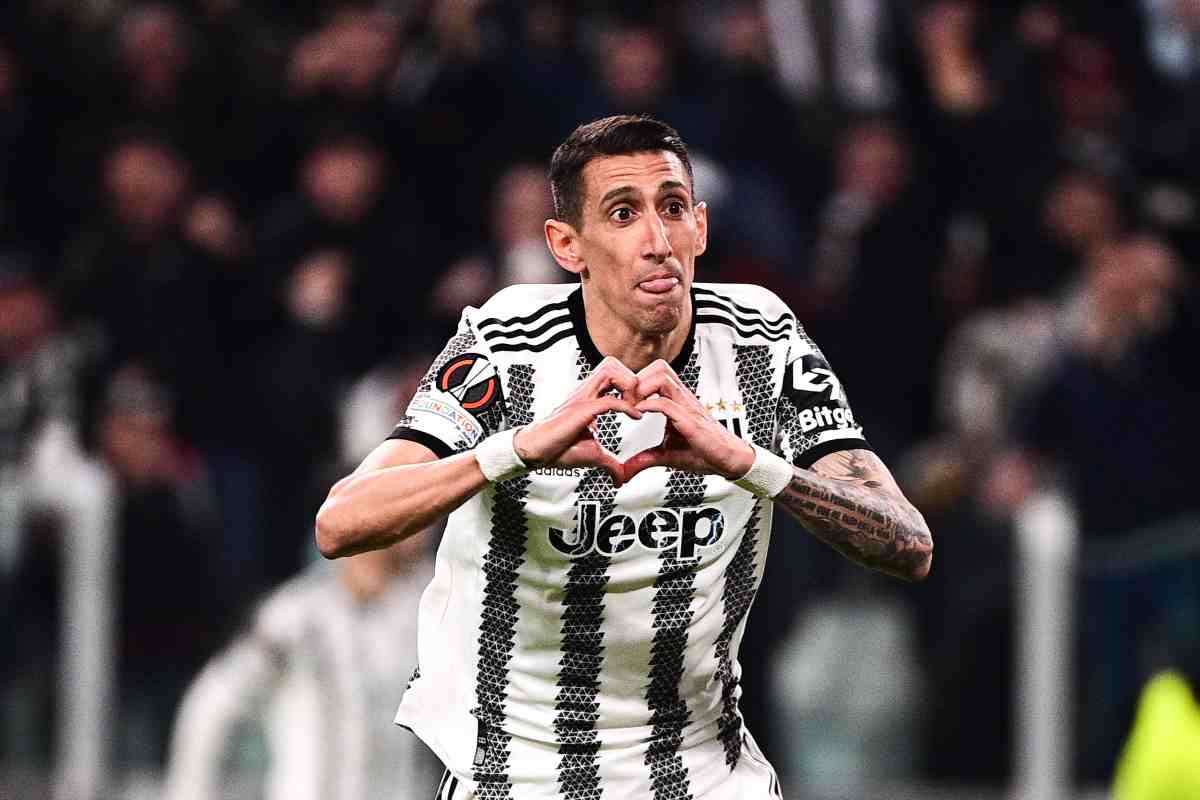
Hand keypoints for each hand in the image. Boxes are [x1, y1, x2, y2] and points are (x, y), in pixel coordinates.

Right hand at [512, 356, 641, 485]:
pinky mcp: (581, 410)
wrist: (535, 451)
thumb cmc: (558, 448)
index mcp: (589, 397)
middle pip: (612, 363)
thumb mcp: (593, 455)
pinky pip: (608, 400)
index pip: (614, 374)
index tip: (641, 404)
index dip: (631, 384)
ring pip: (610, 370)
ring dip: (629, 385)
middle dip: (632, 378)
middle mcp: (586, 392)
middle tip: (639, 400)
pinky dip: (626, 406)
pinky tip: (636, 417)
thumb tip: (620, 479)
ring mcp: (583, 398)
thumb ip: (610, 464)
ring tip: (635, 405)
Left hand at [622, 360, 754, 481]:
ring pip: (662, 376)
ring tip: (632, 406)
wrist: (729, 459)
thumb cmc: (704, 452)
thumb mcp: (666, 455)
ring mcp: (687, 406)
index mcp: (676, 401)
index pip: (654, 374)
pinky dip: (649, 405)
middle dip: (637, 380)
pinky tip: (640, 415)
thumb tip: (625, 471)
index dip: (635, 383)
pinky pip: (667, 403)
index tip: (623, 402)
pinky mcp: (690, 420)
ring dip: (641, 388)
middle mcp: (682, 398)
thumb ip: (644, 459)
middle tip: (625, 400)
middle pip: (658, 367)